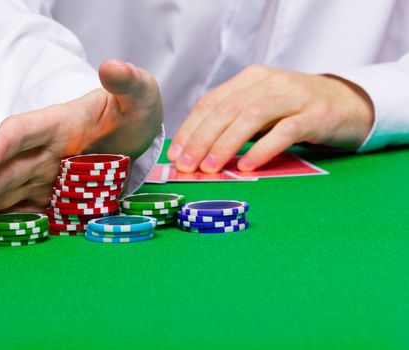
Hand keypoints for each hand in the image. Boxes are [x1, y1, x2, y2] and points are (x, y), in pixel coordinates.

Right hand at [0, 60, 162, 242]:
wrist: (134, 138)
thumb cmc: (132, 113)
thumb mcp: (139, 96)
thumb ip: (129, 84)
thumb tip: (113, 68)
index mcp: (58, 123)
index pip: (23, 130)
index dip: (2, 145)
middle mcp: (43, 151)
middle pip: (6, 169)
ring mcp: (44, 178)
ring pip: (6, 193)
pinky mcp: (52, 199)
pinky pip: (23, 212)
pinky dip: (0, 225)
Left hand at [167, 65, 373, 172]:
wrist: (348, 103)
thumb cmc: (295, 111)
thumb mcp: (261, 109)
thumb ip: (234, 122)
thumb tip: (197, 151)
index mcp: (250, 79)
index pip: (211, 102)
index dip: (191, 128)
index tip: (175, 153)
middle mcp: (269, 82)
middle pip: (227, 109)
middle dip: (201, 139)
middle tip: (186, 165)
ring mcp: (294, 96)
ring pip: (251, 117)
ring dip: (226, 144)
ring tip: (210, 168)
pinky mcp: (316, 114)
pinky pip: (285, 131)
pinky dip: (263, 149)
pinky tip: (247, 166)